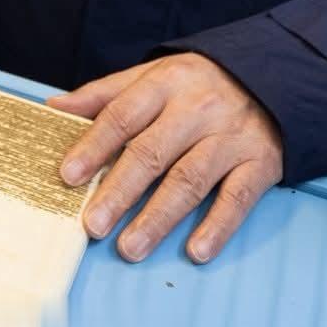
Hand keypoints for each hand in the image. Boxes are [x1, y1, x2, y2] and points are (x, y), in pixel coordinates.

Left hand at [48, 54, 283, 264]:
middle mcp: (197, 109)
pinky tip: (197, 250)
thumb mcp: (152, 76)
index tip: (69, 176)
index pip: (123, 116)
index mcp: (165, 84)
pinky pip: (238, 197)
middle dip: (120, 191)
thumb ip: (104, 94)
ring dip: (159, 217)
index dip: (94, 146)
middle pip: (153, 153)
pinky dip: (218, 225)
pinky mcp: (261, 162)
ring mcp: (230, 137)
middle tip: (93, 225)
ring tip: (130, 247)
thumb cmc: (197, 83)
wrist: (272, 76)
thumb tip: (54, 108)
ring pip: (190, 179)